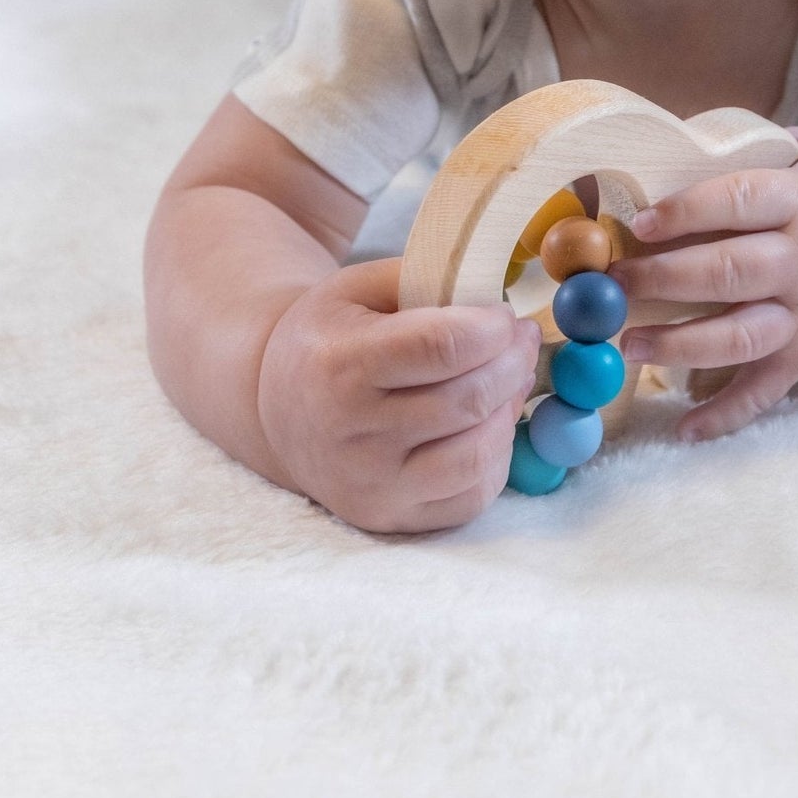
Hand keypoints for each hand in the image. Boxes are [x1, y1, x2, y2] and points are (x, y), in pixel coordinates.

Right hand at [257, 257, 539, 532]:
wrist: (276, 408)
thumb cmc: (330, 337)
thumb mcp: (360, 287)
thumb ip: (427, 279)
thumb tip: (499, 298)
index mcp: (341, 363)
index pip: (442, 347)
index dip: (492, 328)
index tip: (503, 314)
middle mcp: (352, 433)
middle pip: (468, 399)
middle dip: (513, 362)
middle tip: (521, 339)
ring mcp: (371, 484)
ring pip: (478, 453)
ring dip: (510, 409)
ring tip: (510, 378)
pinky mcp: (389, 518)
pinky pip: (472, 496)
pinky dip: (496, 455)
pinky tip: (489, 422)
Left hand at [613, 127, 797, 441]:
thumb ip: (766, 147)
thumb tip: (688, 137)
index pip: (741, 201)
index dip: (688, 211)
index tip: (641, 221)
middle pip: (728, 271)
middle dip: (663, 280)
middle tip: (613, 285)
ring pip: (740, 336)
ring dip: (681, 346)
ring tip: (631, 346)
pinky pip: (764, 391)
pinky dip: (725, 415)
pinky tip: (684, 428)